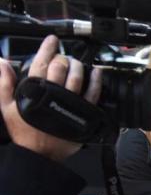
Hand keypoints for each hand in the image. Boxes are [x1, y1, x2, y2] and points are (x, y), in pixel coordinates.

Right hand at [0, 35, 101, 162]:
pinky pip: (93, 93)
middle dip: (62, 58)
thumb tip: (1, 62)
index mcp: (34, 90)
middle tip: (62, 58)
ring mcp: (70, 103)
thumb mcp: (6, 106)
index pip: (42, 62)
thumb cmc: (24, 131)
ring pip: (77, 76)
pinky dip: (96, 80)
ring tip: (75, 63)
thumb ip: (3, 83)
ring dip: (77, 65)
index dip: (48, 48)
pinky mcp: (84, 113)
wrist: (40, 154)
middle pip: (61, 67)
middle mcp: (54, 94)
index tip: (53, 40)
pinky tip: (96, 71)